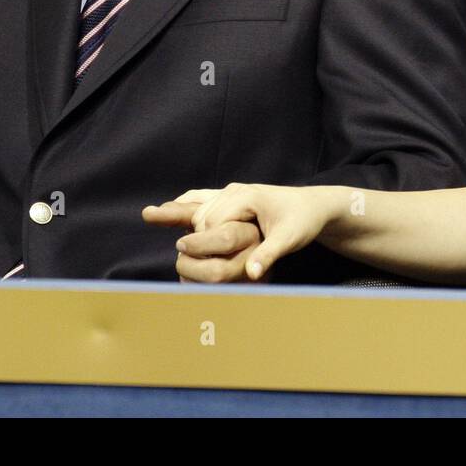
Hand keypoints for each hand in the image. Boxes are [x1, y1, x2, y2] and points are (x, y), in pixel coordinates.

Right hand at [145, 182, 331, 280]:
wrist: (315, 205)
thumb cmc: (303, 221)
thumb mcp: (290, 239)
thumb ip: (269, 255)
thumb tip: (253, 275)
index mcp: (247, 197)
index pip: (213, 221)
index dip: (203, 240)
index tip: (191, 255)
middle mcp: (236, 191)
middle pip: (202, 213)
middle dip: (190, 231)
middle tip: (174, 249)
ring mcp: (234, 191)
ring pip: (200, 203)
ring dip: (178, 211)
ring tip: (150, 214)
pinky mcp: (234, 195)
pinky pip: (205, 198)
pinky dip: (187, 203)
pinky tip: (171, 207)